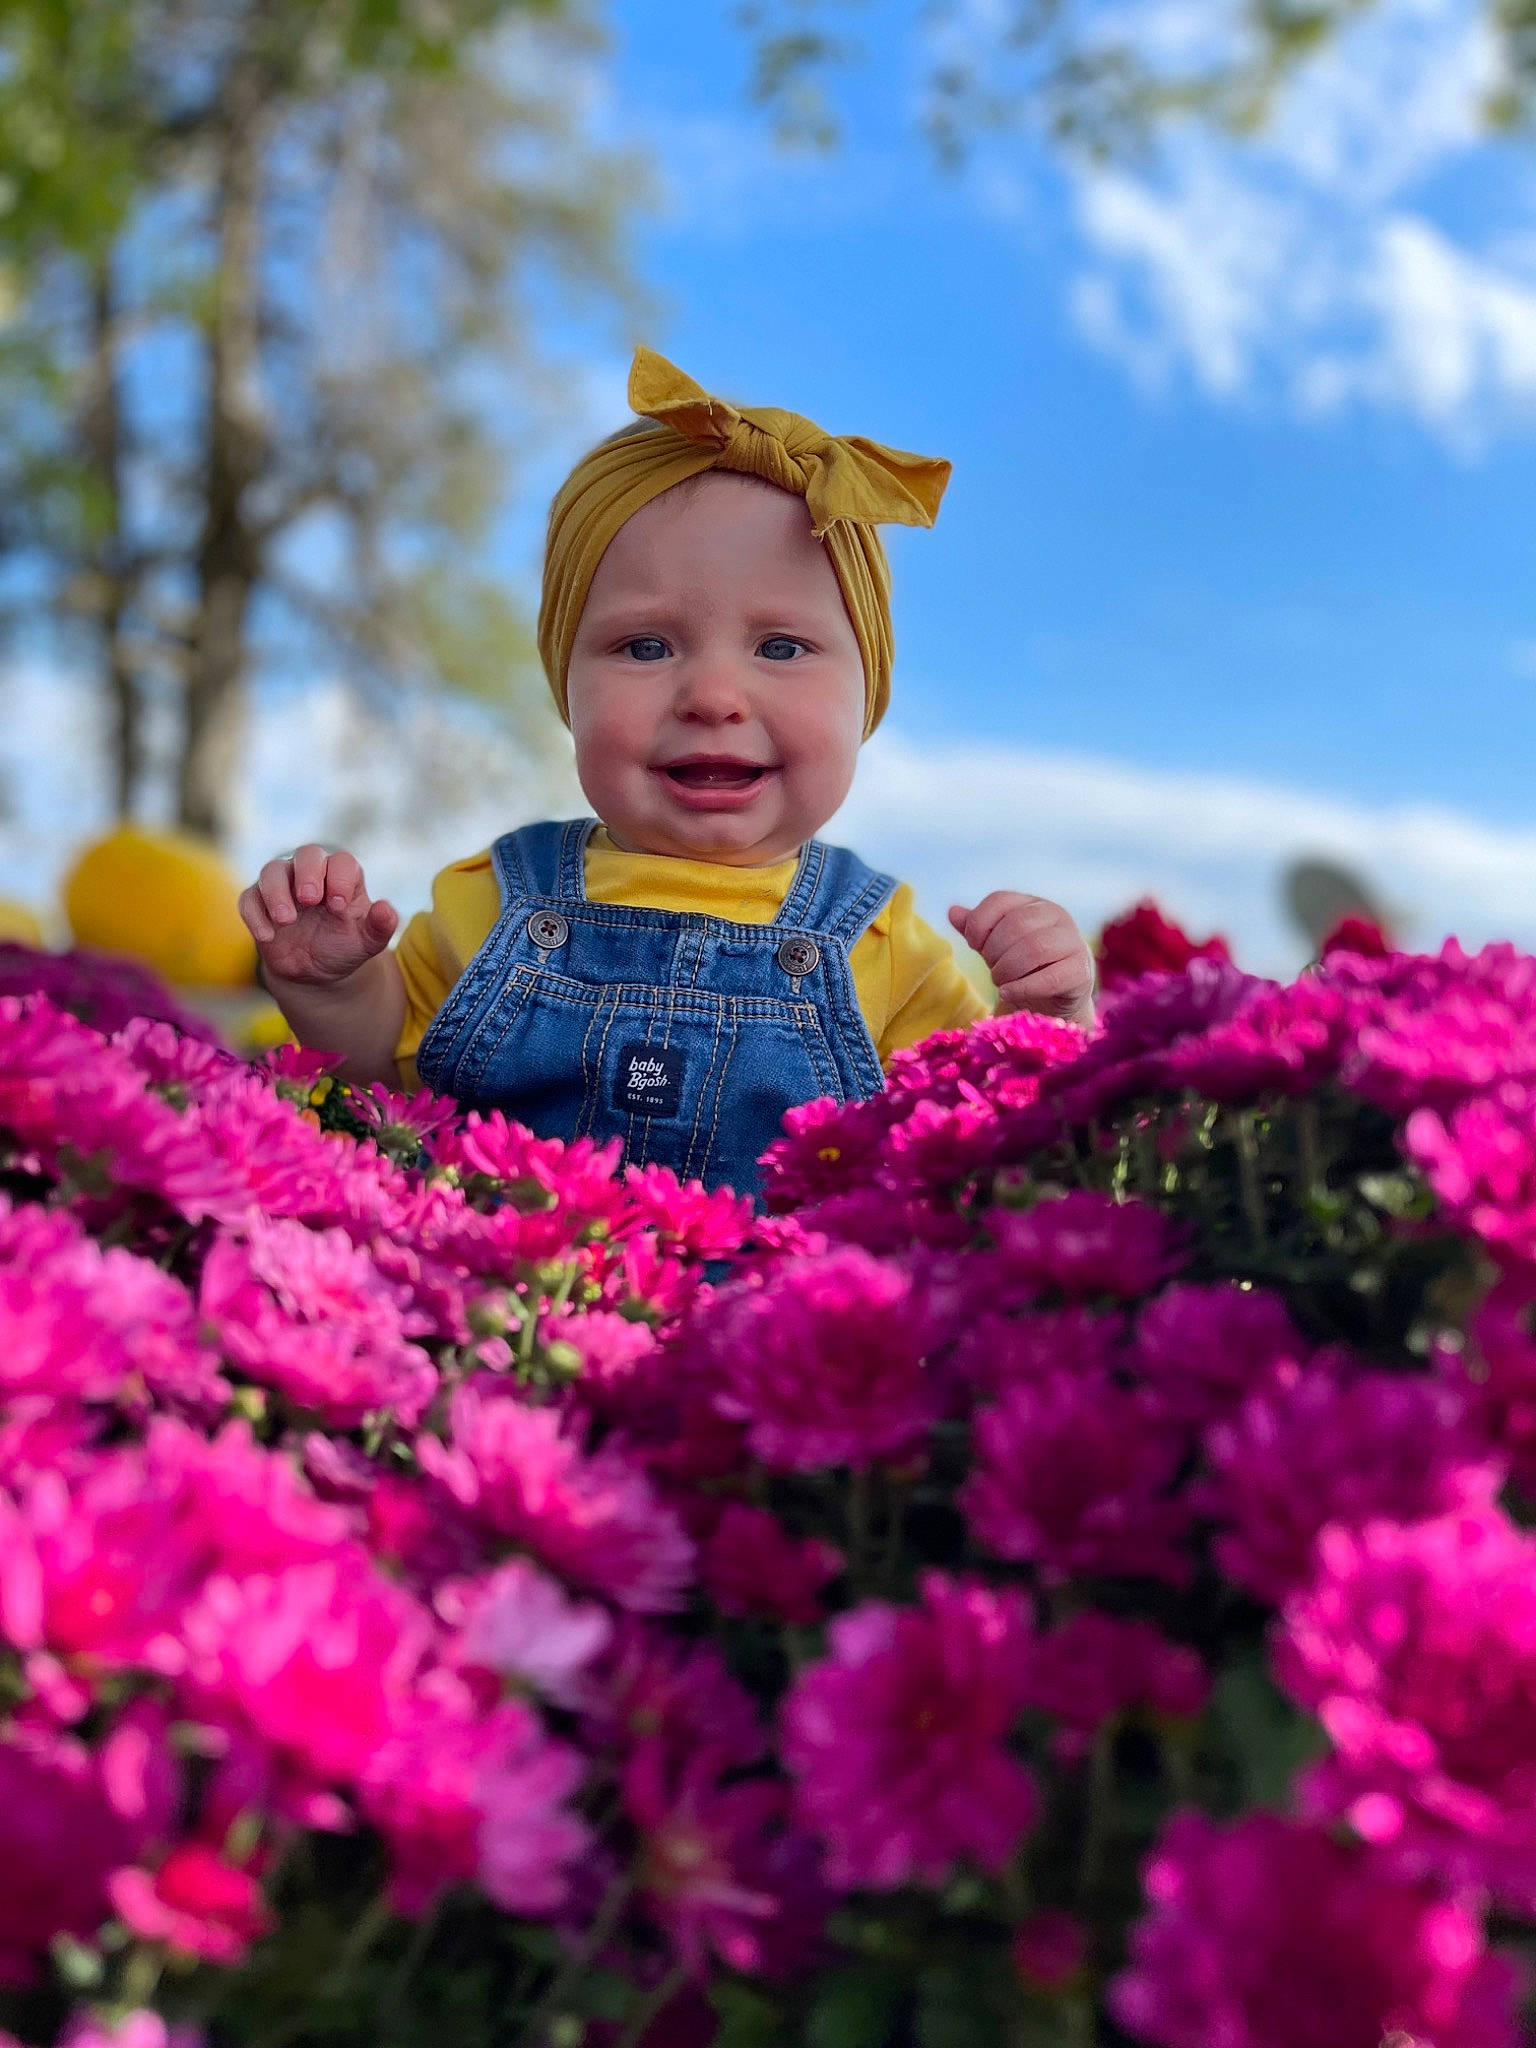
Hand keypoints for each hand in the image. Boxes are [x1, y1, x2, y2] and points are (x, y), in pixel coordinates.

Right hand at [239, 844, 398, 988]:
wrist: (315, 971)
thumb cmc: (343, 947)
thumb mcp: (367, 942)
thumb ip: (380, 926)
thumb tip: (386, 908)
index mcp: (342, 877)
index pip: (341, 862)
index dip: (339, 878)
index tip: (338, 906)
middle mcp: (311, 874)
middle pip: (307, 854)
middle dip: (307, 873)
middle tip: (309, 899)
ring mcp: (282, 886)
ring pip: (272, 871)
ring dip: (276, 893)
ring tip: (286, 920)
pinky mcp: (258, 902)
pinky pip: (249, 898)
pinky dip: (254, 914)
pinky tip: (267, 936)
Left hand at [949, 892, 1094, 1029]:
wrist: (1053, 999)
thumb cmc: (1021, 966)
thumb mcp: (995, 945)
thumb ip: (976, 928)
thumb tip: (953, 912)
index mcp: (1033, 903)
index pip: (999, 900)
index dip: (979, 924)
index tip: (975, 945)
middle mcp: (1057, 915)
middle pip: (1016, 924)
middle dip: (994, 951)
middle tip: (991, 969)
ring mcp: (1073, 942)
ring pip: (1033, 949)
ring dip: (1007, 970)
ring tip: (1001, 982)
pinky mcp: (1081, 971)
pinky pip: (1050, 978)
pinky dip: (1022, 987)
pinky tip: (1008, 993)